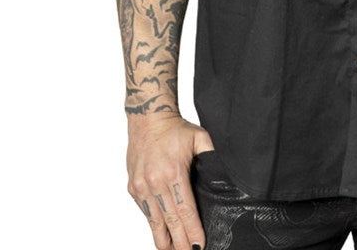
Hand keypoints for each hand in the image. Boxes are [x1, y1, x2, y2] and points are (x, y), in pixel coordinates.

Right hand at [125, 112, 214, 249]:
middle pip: (170, 222)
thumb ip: (212, 156)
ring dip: (165, 240)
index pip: (185, 211)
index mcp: (173, 173)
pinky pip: (145, 213)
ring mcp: (142, 187)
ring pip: (154, 222)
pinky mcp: (133, 188)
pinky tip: (162, 235)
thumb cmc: (174, 129)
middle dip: (181, 243)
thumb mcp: (200, 138)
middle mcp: (155, 183)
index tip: (201, 244)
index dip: (193, 231)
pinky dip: (154, 225)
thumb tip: (224, 177)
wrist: (147, 119)